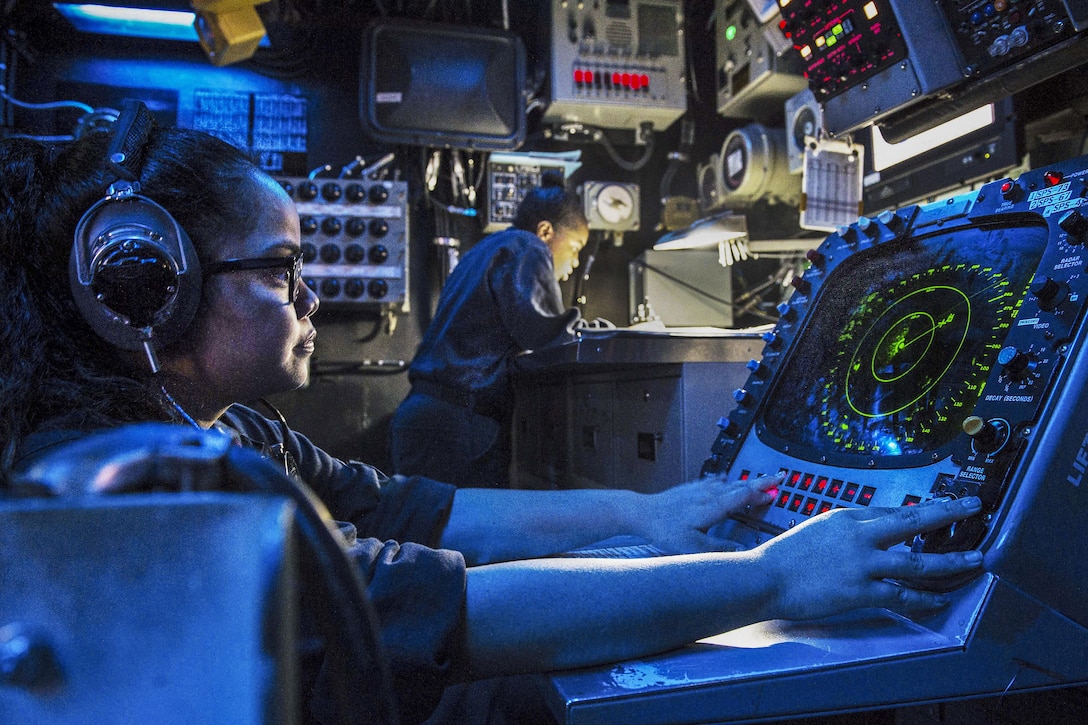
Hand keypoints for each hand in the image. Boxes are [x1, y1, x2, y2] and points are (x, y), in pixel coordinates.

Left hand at [638, 473, 780, 552]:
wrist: (640, 513)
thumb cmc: (664, 529)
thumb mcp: (692, 546)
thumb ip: (718, 550)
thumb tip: (742, 553)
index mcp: (711, 507)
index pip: (743, 496)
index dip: (761, 492)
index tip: (778, 489)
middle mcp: (707, 495)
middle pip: (739, 486)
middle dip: (761, 482)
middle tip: (779, 477)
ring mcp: (698, 490)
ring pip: (728, 483)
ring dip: (746, 481)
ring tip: (760, 479)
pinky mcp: (689, 490)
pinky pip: (712, 482)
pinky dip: (724, 481)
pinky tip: (724, 479)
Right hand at [755, 496, 985, 620]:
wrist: (764, 577)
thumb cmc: (784, 556)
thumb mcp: (817, 530)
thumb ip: (845, 531)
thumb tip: (869, 535)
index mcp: (847, 517)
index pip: (893, 511)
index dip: (922, 510)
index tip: (943, 508)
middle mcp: (859, 535)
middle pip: (913, 521)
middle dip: (948, 513)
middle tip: (974, 507)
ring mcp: (861, 563)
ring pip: (917, 561)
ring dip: (950, 560)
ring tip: (975, 559)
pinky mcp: (860, 591)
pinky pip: (901, 595)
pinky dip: (924, 598)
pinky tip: (940, 598)